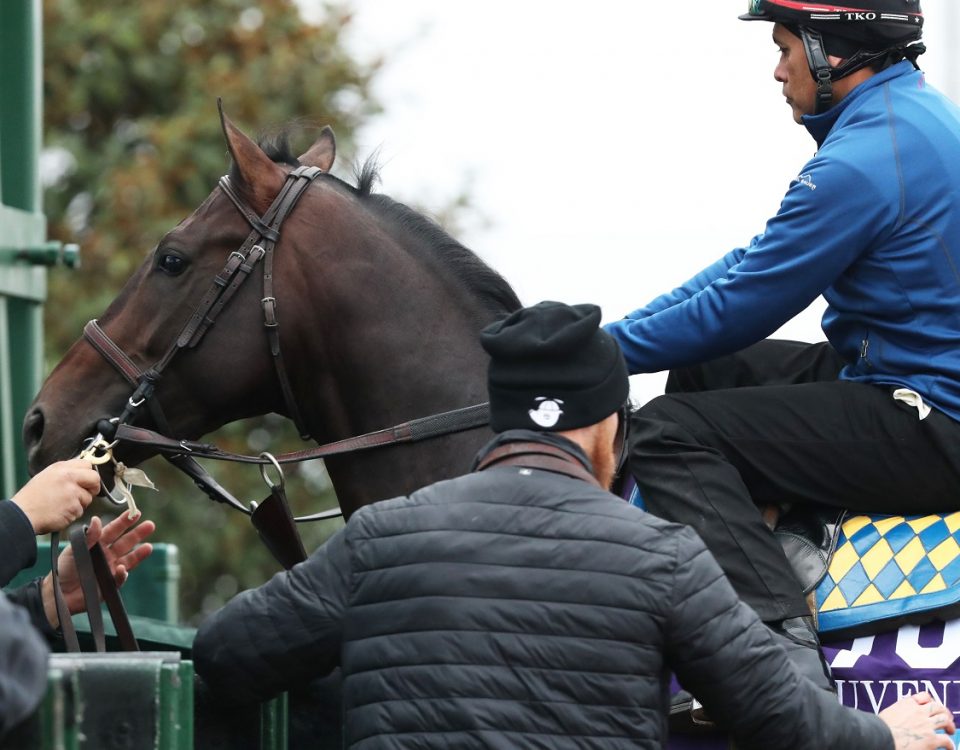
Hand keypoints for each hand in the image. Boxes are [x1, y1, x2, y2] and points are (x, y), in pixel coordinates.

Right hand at [11, 459, 100, 533]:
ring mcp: (72, 492)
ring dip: (79, 503)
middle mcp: (69, 477)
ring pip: (88, 497)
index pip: (87, 464)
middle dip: (93, 487)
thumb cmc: (31, 498)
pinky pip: (81, 511)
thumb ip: (65, 473)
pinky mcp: (74, 507)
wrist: (22, 514)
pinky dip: (73, 514)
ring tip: (62, 505)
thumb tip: (82, 473)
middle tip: (85, 493)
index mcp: (61, 468)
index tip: (86, 480)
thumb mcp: (46, 476)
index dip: (88, 473)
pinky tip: (60, 512)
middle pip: (95, 478)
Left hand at [41, 512, 155, 627]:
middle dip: (138, 534)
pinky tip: (122, 569)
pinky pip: (120, 577)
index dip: (124, 522)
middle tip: (150, 525)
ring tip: (148, 547)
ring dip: (139, 553)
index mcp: (98, 544)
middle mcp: (107, 555)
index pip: (113, 530)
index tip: (135, 513)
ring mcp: (110, 569)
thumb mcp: (74, 550)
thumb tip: (96, 519)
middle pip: (126, 542)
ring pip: (129, 559)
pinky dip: (122, 573)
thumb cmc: (63, 570)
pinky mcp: (111, 584)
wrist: (58, 594)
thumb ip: (88, 536)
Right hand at [880, 691, 955, 749]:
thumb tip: (897, 718)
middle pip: (938, 707)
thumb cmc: (879, 727)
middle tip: (946, 718)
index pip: (924, 696)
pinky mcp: (931, 739)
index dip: (930, 701)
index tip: (931, 705)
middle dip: (944, 712)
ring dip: (950, 725)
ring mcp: (926, 725)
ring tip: (950, 730)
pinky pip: (946, 740)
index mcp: (907, 704)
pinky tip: (949, 747)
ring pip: (945, 720)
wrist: (881, 736)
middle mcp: (919, 712)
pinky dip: (949, 744)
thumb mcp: (888, 713)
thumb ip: (897, 712)